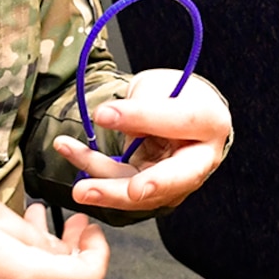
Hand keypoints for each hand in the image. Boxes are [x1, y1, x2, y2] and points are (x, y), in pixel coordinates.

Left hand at [53, 67, 230, 211]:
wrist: (175, 110)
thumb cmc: (173, 94)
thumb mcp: (157, 86)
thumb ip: (141, 103)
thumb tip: (110, 118)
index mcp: (210, 122)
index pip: (180, 122)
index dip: (144, 118)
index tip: (104, 114)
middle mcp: (200, 158)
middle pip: (175, 177)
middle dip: (149, 186)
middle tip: (130, 191)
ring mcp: (176, 180)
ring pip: (142, 193)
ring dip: (107, 190)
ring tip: (79, 188)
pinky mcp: (151, 190)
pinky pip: (121, 185)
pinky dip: (92, 170)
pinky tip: (68, 149)